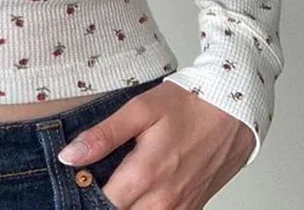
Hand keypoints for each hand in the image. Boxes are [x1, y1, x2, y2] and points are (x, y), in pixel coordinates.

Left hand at [56, 81, 254, 208]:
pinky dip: (146, 207)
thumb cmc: (188, 104)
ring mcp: (181, 208)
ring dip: (125, 204)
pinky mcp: (193, 208)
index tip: (76, 174)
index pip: (101, 202)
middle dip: (102, 200)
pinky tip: (139, 189)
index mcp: (146, 175)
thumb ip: (103, 135)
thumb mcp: (140, 109)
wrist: (235, 110)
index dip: (84, 189)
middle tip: (95, 176)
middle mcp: (164, 200)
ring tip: (117, 180)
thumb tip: (68, 156)